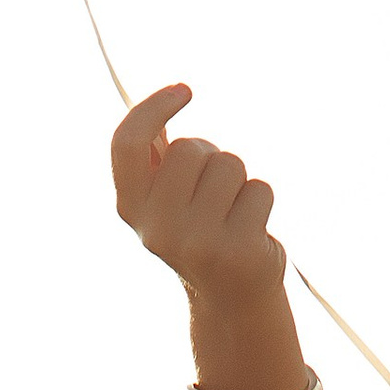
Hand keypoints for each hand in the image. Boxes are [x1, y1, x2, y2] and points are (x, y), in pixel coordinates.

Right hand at [110, 82, 287, 311]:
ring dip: (239, 179)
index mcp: (132, 207)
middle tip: (214, 191)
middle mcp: (157, 228)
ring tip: (232, 212)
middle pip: (190, 148)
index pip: (127, 144)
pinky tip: (251, 229)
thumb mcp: (167, 199)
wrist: (232, 298)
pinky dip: (261, 200)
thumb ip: (158, 157)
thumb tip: (160, 102)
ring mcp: (196, 242)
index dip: (152, 107)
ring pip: (230, 164)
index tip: (184, 90)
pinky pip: (260, 188)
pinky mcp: (237, 250)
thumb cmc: (200, 230)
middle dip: (210, 155)